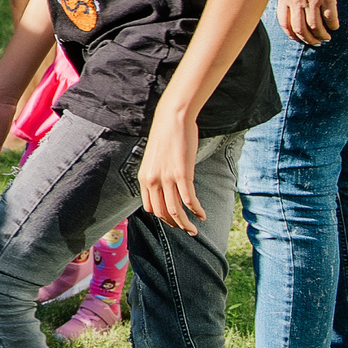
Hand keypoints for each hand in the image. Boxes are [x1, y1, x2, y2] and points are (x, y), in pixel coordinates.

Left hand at [138, 115, 204, 229]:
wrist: (172, 118)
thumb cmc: (166, 136)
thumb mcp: (154, 159)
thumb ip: (157, 174)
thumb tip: (165, 187)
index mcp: (144, 178)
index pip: (150, 208)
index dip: (162, 218)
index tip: (173, 220)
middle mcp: (152, 181)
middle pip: (162, 213)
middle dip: (175, 224)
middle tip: (186, 229)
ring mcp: (167, 178)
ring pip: (175, 211)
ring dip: (186, 224)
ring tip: (194, 230)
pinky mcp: (182, 174)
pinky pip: (190, 200)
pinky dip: (197, 211)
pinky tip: (202, 215)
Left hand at [276, 0, 342, 45]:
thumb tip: (290, 10)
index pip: (285, 24)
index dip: (293, 35)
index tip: (300, 38)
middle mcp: (296, 0)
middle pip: (300, 29)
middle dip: (309, 40)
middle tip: (316, 42)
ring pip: (316, 27)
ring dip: (322, 36)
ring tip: (326, 37)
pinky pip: (330, 18)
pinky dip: (333, 26)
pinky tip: (335, 26)